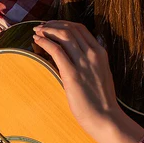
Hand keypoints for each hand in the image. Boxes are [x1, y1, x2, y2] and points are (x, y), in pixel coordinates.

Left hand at [32, 20, 124, 138]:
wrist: (106, 119)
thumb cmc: (101, 101)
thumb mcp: (101, 74)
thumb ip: (93, 61)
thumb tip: (81, 53)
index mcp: (100, 53)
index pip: (80, 29)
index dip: (63, 23)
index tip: (52, 25)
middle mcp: (93, 54)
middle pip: (70, 28)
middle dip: (53, 24)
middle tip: (40, 27)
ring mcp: (84, 63)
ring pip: (64, 35)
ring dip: (47, 30)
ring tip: (37, 32)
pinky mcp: (72, 74)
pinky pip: (57, 50)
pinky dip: (45, 42)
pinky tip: (37, 41)